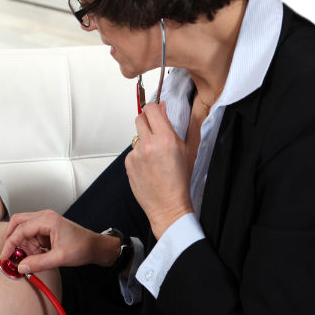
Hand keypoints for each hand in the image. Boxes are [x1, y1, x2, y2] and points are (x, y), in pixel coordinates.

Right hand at [0, 210, 119, 272]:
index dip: (10, 244)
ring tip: (32, 258)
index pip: (20, 229)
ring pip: (23, 230)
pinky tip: (37, 255)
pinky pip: (31, 236)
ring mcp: (45, 222)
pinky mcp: (46, 229)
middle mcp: (44, 217)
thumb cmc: (82, 247)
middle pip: (18, 223)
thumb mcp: (59, 258)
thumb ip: (39, 263)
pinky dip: (30, 246)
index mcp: (47, 220)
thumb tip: (21, 267)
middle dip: (11, 239)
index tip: (5, 257)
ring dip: (23, 245)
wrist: (95, 247)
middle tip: (9, 254)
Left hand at [125, 101, 193, 238]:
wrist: (168, 206)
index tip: (157, 111)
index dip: (154, 108)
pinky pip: (132, 153)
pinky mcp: (128, 164)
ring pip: (136, 137)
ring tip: (155, 157)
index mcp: (165, 138)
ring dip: (144, 141)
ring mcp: (135, 155)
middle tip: (155, 130)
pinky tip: (148, 167)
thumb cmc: (180, 182)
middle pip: (140, 118)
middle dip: (147, 121)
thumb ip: (176, 127)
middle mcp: (148, 144)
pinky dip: (139, 156)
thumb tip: (164, 110)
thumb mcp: (186, 150)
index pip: (151, 109)